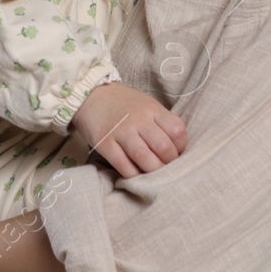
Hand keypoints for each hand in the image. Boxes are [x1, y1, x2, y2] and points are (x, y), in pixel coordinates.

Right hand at [67, 82, 186, 178]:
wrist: (89, 95)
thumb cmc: (123, 104)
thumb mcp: (147, 105)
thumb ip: (161, 123)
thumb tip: (176, 150)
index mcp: (152, 109)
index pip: (178, 132)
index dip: (181, 147)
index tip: (175, 152)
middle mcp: (138, 120)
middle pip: (164, 148)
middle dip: (169, 163)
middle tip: (165, 166)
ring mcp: (121, 132)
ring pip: (145, 160)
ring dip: (153, 172)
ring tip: (152, 173)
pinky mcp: (104, 144)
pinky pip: (124, 167)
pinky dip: (134, 175)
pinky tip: (136, 174)